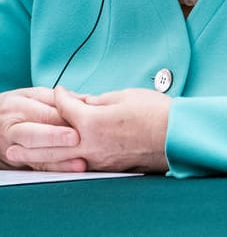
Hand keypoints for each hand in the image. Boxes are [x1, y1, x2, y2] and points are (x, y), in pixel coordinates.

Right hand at [0, 87, 81, 170]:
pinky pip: (36, 167)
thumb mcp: (32, 95)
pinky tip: (70, 171)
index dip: (63, 119)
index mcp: (19, 108)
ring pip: (35, 155)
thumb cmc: (16, 107)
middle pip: (34, 135)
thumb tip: (86, 101)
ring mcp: (13, 147)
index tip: (82, 121)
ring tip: (79, 163)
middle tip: (77, 139)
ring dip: (58, 161)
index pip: (43, 114)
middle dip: (56, 138)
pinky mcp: (18, 162)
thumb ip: (58, 98)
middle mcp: (14, 129)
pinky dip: (54, 169)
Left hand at [6, 87, 170, 172]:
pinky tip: (58, 163)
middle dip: (31, 138)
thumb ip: (99, 100)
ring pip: (61, 158)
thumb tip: (83, 102)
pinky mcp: (108, 167)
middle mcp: (90, 142)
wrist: (178, 136)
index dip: (61, 96)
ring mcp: (98, 158)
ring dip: (39, 157)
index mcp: (92, 121)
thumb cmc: (157, 113)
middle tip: (13, 139)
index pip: (66, 107)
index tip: (59, 92)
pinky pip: (80, 164)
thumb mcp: (125, 96)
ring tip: (22, 157)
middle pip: (51, 140)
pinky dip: (65, 162)